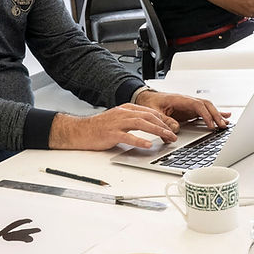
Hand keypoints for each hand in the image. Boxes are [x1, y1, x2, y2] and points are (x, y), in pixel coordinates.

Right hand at [48, 103, 180, 150]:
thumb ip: (133, 121)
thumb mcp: (119, 120)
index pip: (150, 112)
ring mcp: (117, 123)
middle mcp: (123, 113)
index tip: (172, 128)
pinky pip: (128, 136)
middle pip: (149, 116)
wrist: (80, 130)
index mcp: (126, 109)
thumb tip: (150, 126)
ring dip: (157, 131)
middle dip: (164, 126)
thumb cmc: (99, 127)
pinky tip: (148, 144)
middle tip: (173, 135)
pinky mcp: (111, 133)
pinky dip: (139, 140)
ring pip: (142, 124)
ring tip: (167, 138)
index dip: (163, 120)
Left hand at [135, 90, 229, 129]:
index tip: (211, 125)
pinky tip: (223, 117)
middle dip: (215, 115)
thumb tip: (175, 129)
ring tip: (225, 123)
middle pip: (206, 105)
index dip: (205, 115)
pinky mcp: (190, 110)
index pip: (197, 105)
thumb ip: (164, 120)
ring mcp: (189, 105)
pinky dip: (214, 114)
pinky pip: (204, 111)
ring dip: (216, 115)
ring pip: (207, 107)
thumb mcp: (154, 112)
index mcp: (179, 99)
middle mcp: (187, 101)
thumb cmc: (150, 102)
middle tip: (222, 126)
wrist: (147, 97)